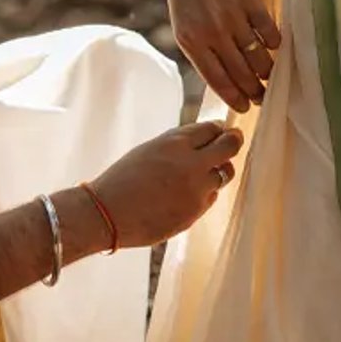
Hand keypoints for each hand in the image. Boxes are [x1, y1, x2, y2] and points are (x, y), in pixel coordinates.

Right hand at [88, 121, 243, 245]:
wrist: (107, 213)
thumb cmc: (124, 179)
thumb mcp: (150, 149)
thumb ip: (179, 144)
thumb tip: (208, 138)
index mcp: (175, 143)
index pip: (212, 128)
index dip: (218, 129)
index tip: (220, 131)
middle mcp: (191, 165)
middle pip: (229, 147)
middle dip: (233, 141)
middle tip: (233, 141)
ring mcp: (196, 191)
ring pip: (225, 174)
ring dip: (218, 170)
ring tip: (204, 171)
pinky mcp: (195, 213)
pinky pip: (211, 197)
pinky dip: (205, 192)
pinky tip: (187, 192)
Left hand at [157, 0, 280, 110]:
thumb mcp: (184, 22)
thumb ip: (201, 48)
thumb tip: (223, 79)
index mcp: (191, 41)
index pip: (218, 81)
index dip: (235, 98)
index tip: (245, 107)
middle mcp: (212, 32)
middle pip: (241, 73)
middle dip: (254, 90)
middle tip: (263, 96)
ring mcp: (232, 16)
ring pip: (257, 57)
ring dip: (267, 71)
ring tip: (271, 76)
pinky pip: (268, 32)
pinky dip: (275, 43)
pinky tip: (275, 46)